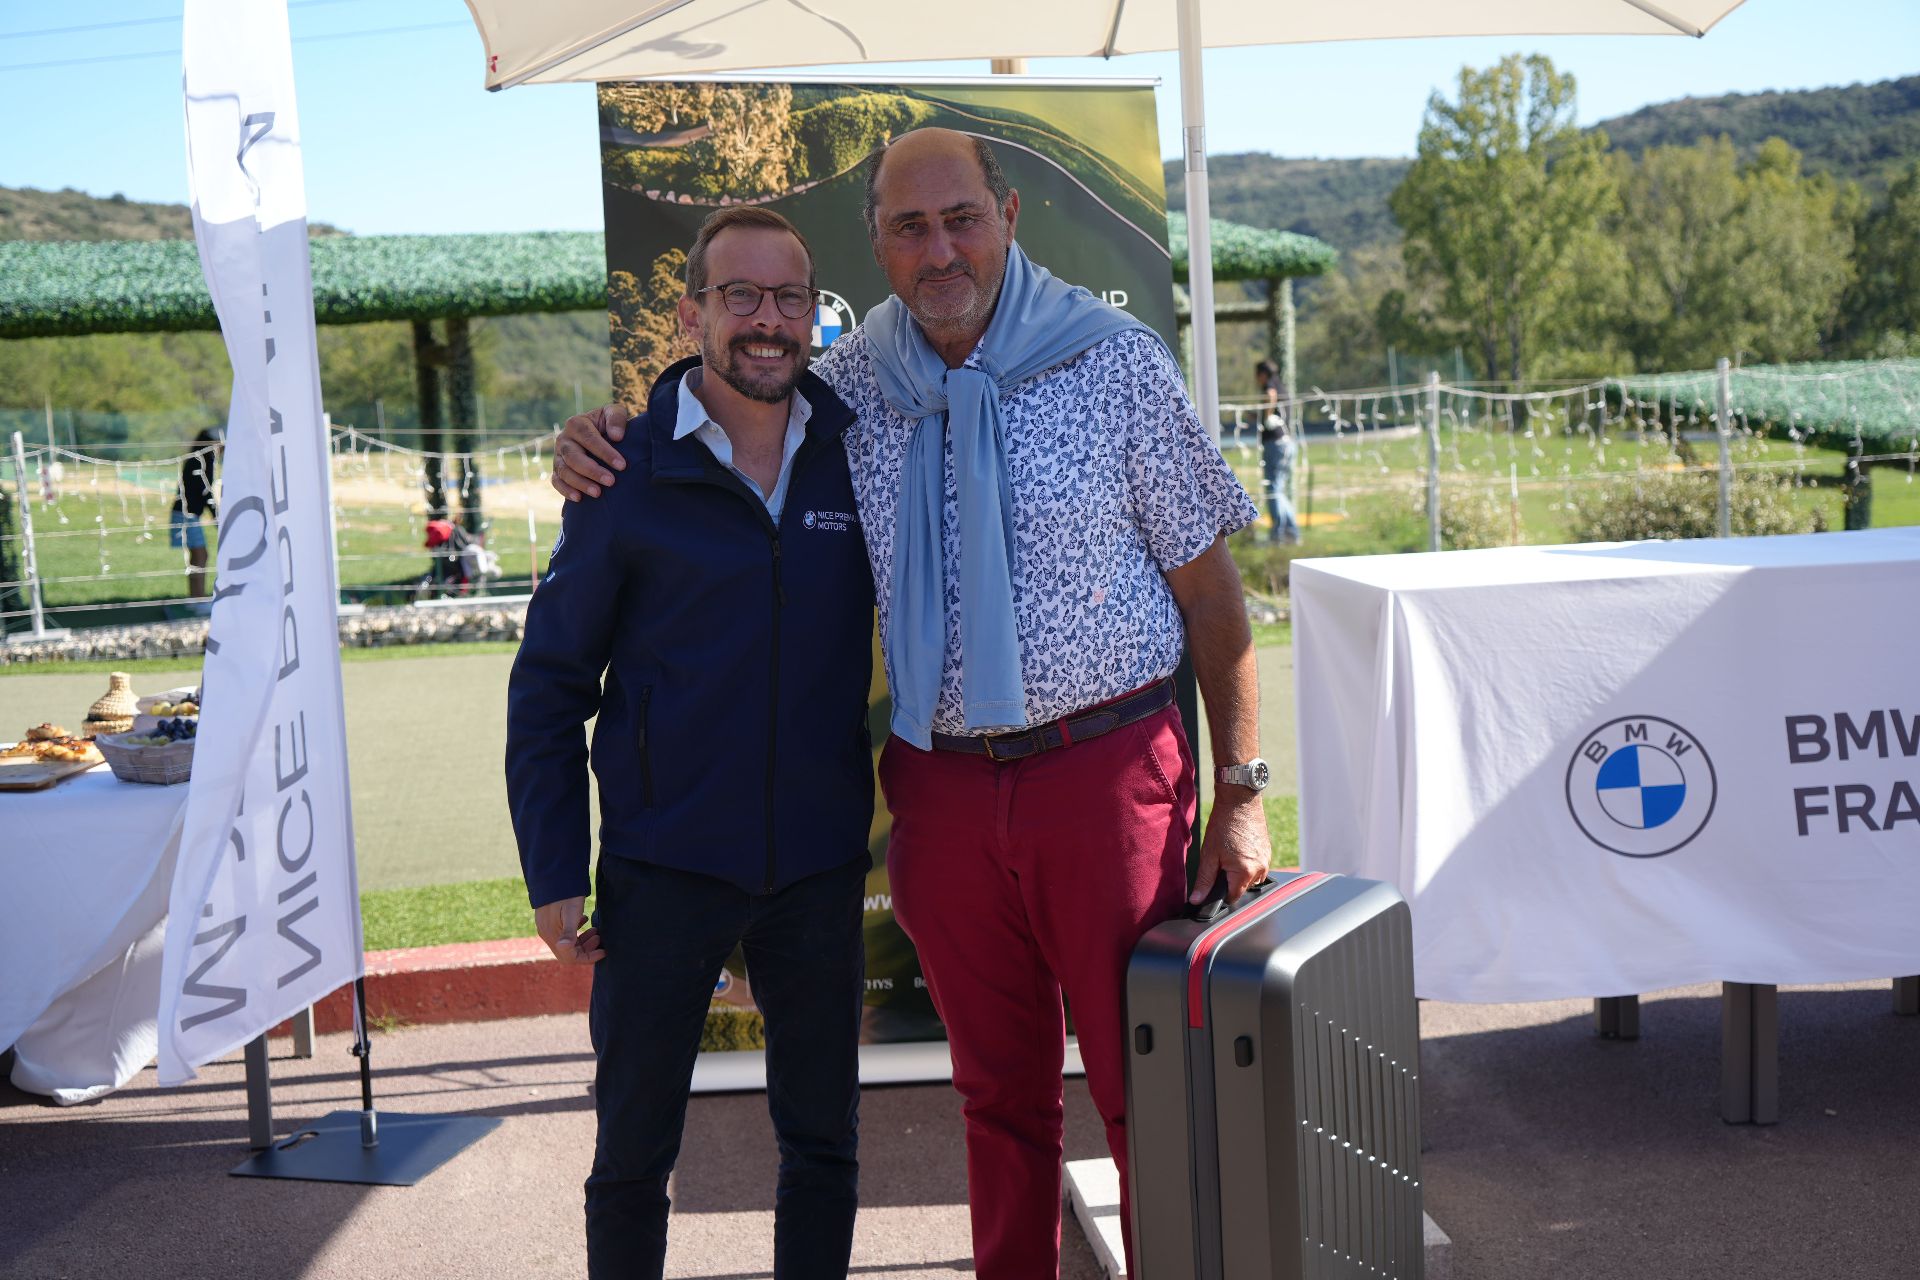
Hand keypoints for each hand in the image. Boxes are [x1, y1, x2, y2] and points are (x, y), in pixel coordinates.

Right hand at [533, 895, 603, 963]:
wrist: (554, 873)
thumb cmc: (565, 893)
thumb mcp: (571, 912)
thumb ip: (568, 931)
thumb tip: (564, 947)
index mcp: (552, 935)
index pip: (570, 958)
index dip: (588, 957)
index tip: (603, 951)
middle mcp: (548, 934)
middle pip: (568, 953)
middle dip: (586, 949)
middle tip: (599, 937)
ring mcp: (548, 926)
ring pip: (567, 943)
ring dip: (583, 940)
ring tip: (596, 930)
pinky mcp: (551, 918)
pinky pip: (564, 932)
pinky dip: (577, 931)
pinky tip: (585, 920)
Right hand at [551, 403, 632, 501]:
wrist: (600, 435)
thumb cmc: (609, 424)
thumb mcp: (614, 413)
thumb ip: (616, 418)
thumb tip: (616, 436)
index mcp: (576, 423)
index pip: (589, 438)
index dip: (605, 452)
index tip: (622, 465)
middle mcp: (563, 439)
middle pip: (574, 456)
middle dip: (592, 470)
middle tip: (611, 481)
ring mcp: (558, 456)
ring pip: (564, 471)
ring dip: (580, 483)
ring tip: (598, 493)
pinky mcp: (557, 470)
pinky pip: (556, 481)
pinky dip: (565, 490)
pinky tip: (578, 499)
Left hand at [1187, 789, 1271, 905]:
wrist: (1239, 801)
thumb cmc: (1223, 824)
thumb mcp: (1209, 854)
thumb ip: (1204, 880)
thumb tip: (1197, 900)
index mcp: (1245, 872)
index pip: (1233, 897)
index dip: (1221, 894)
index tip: (1213, 883)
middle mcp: (1260, 869)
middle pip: (1242, 888)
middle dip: (1230, 881)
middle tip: (1220, 861)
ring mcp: (1266, 861)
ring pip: (1250, 878)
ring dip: (1239, 873)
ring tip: (1229, 853)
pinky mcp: (1268, 853)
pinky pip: (1257, 867)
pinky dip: (1246, 863)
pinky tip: (1237, 849)